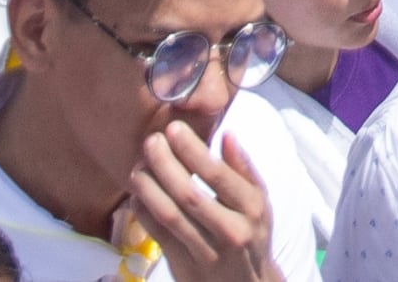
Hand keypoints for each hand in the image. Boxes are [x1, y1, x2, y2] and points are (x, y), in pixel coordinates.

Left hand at [117, 116, 274, 281]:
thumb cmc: (252, 235)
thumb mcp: (260, 202)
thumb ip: (243, 169)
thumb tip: (226, 134)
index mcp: (252, 209)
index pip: (218, 175)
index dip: (192, 150)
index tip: (174, 128)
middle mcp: (231, 231)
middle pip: (189, 195)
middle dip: (165, 164)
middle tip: (150, 142)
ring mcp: (207, 253)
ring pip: (170, 216)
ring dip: (149, 188)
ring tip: (137, 168)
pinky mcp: (185, 268)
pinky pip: (159, 236)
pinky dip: (144, 213)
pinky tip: (137, 195)